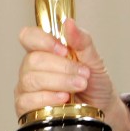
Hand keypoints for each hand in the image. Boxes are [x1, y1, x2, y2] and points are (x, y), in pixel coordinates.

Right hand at [15, 20, 129, 130]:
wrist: (102, 107)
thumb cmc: (95, 82)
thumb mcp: (94, 60)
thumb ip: (82, 41)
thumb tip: (69, 22)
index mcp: (46, 51)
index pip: (29, 37)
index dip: (43, 41)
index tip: (63, 49)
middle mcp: (32, 68)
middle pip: (33, 60)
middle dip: (63, 68)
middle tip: (83, 74)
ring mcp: (27, 88)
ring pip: (31, 80)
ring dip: (60, 82)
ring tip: (79, 86)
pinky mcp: (27, 108)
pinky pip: (28, 101)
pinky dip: (48, 99)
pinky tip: (63, 100)